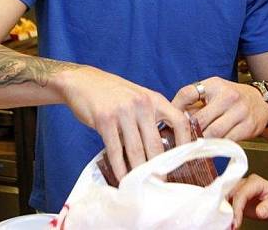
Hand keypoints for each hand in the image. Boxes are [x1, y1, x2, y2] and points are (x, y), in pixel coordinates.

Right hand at [59, 66, 190, 182]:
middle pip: (156, 143)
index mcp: (154, 99)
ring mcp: (123, 112)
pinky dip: (119, 167)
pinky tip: (122, 177)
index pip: (179, 120)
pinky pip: (115, 150)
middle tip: (159, 182)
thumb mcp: (138, 98)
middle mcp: (142, 104)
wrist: (82, 82)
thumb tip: (163, 146)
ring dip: (139, 171)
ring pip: (136, 150)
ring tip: (141, 184)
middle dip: (158, 167)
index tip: (182, 159)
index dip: (185, 141)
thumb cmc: (113, 93)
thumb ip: (151, 116)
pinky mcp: (105, 120)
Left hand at [171, 76, 267, 139]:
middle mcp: (228, 96)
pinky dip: (217, 146)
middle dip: (189, 131)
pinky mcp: (248, 126)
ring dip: (202, 141)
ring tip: (195, 145)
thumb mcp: (213, 92)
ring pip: (213, 132)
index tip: (170, 119)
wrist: (261, 102)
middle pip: (199, 119)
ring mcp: (239, 111)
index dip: (175, 107)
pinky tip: (211, 146)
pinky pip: (227, 140)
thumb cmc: (231, 98)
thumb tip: (173, 119)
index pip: (187, 93)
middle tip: (181, 139)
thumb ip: (195, 103)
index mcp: (214, 85)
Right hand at [229, 174, 267, 227]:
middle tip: (228, 225)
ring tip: (227, 225)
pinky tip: (227, 222)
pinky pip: (227, 204)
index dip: (236, 209)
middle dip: (226, 211)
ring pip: (225, 199)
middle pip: (230, 195)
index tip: (235, 222)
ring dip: (224, 212)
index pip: (241, 194)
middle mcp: (244, 184)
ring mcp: (239, 190)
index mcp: (254, 182)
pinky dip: (225, 213)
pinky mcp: (237, 198)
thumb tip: (259, 212)